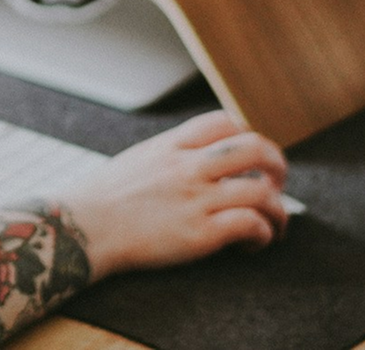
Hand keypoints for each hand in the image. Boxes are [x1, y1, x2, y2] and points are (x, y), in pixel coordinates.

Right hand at [56, 111, 288, 280]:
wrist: (85, 227)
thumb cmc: (106, 198)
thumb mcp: (139, 158)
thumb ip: (170, 154)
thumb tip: (194, 158)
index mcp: (173, 145)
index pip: (224, 121)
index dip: (247, 134)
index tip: (251, 156)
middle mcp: (189, 166)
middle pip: (254, 148)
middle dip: (277, 165)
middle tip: (277, 182)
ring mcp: (196, 198)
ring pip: (260, 191)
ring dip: (278, 210)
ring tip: (275, 225)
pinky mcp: (200, 234)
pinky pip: (249, 224)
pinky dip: (262, 234)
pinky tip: (253, 243)